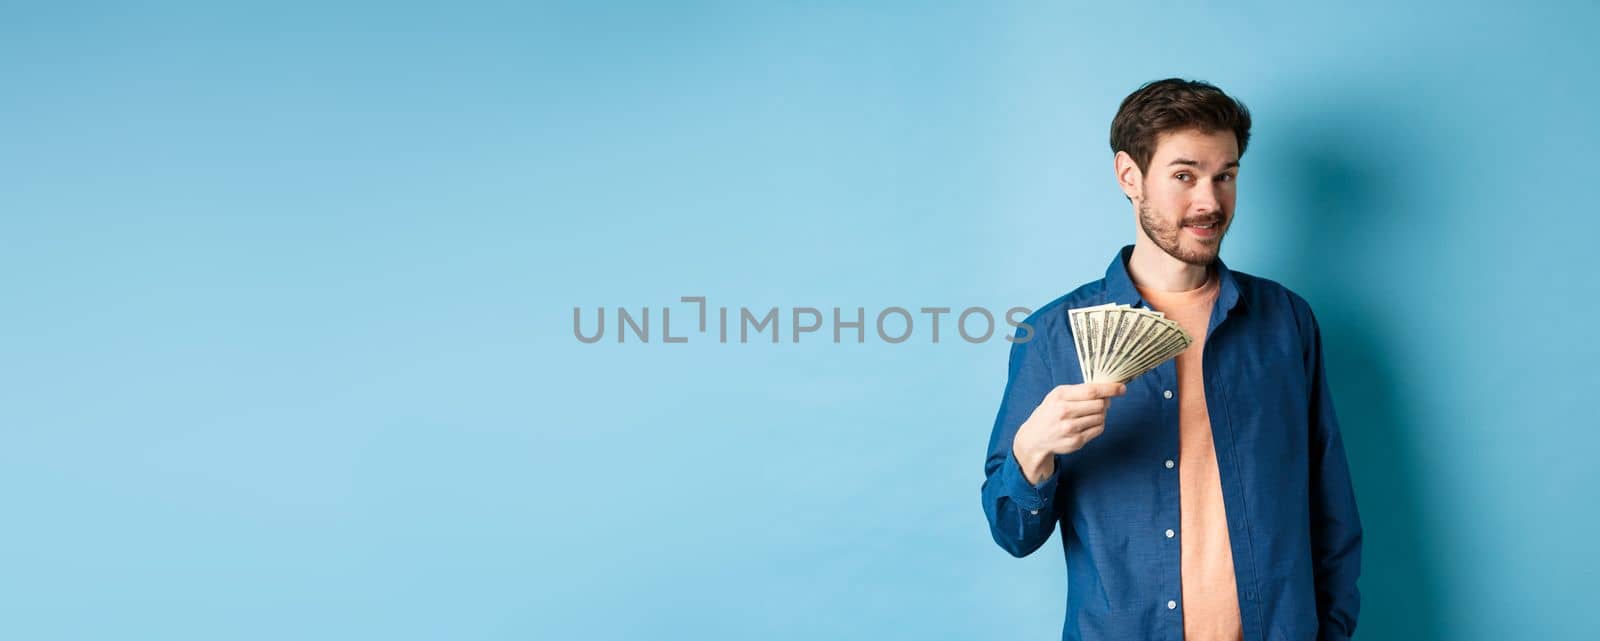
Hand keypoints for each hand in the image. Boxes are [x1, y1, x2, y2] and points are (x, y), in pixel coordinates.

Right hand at [1012, 382, 1127, 483]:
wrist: (1034, 437)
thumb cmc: (1050, 412)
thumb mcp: (1058, 395)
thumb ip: (1080, 390)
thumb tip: (1108, 390)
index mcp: (1060, 396)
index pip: (1092, 391)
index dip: (1110, 389)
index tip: (1121, 388)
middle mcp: (1064, 412)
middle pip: (1100, 404)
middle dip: (1104, 403)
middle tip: (1101, 403)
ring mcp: (1070, 428)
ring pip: (1101, 417)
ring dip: (1100, 414)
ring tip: (1089, 415)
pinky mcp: (1076, 441)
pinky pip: (1099, 429)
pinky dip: (1097, 425)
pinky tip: (1087, 424)